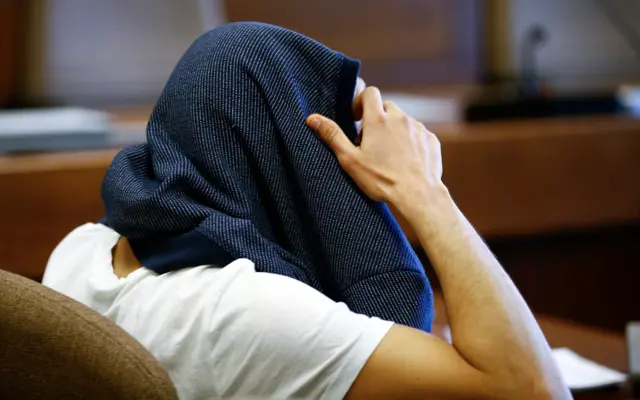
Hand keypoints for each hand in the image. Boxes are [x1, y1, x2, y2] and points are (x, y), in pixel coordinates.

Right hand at [306, 86, 444, 209]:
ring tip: (388, 154)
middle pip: (386, 107)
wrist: (418, 195)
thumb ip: (332, 136)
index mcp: (378, 119)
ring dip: (394, 130)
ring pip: (403, 121)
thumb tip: (312, 119)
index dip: (361, 102)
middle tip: (370, 142)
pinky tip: (405, 160)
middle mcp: (400, 118)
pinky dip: (410, 141)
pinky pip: (418, 134)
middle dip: (377, 119)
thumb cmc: (382, 179)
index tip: (356, 119)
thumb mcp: (350, 159)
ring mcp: (418, 128)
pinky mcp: (430, 140)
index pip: (370, 93)